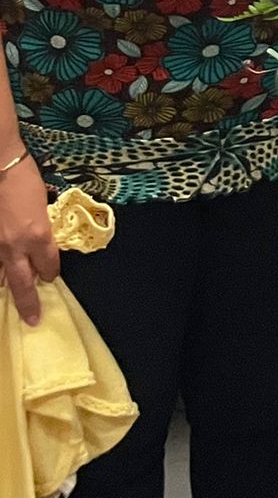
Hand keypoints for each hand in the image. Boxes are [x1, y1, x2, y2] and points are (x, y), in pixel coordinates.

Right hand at [0, 152, 58, 325]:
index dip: (50, 272)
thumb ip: (39, 226)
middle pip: (23, 284)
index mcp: (37, 235)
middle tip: (32, 320)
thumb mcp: (41, 204)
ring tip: (11, 302)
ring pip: (0, 276)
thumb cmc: (22, 178)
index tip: (50, 276)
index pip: (48, 266)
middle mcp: (14, 247)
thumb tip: (37, 241)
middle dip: (28, 303)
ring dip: (6, 287)